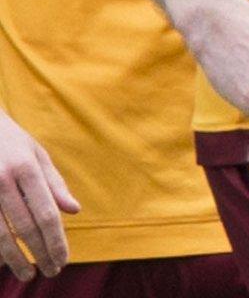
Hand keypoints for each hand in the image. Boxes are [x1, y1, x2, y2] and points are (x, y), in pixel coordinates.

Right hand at [0, 112, 76, 279]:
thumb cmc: (11, 141)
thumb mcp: (37, 154)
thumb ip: (54, 184)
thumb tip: (74, 211)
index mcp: (26, 169)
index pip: (46, 214)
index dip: (55, 240)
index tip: (63, 259)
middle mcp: (3, 180)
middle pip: (25, 227)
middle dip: (40, 253)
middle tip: (51, 272)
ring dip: (14, 259)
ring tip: (27, 276)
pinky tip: (3, 262)